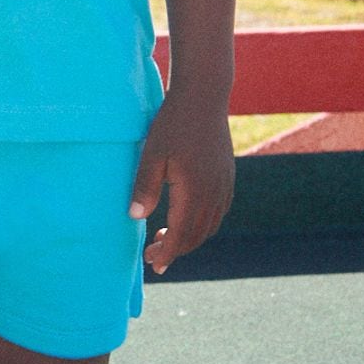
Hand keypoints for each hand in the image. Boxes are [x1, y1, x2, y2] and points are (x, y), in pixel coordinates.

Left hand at [130, 94, 233, 275]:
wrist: (204, 98)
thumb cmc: (173, 124)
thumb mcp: (151, 155)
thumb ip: (144, 187)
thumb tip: (136, 218)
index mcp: (195, 192)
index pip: (180, 235)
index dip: (167, 253)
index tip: (153, 265)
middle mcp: (214, 194)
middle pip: (196, 235)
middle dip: (175, 250)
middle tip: (152, 255)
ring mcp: (224, 186)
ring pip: (209, 226)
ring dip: (189, 238)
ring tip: (165, 239)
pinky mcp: (228, 177)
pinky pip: (218, 212)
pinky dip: (203, 224)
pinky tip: (187, 219)